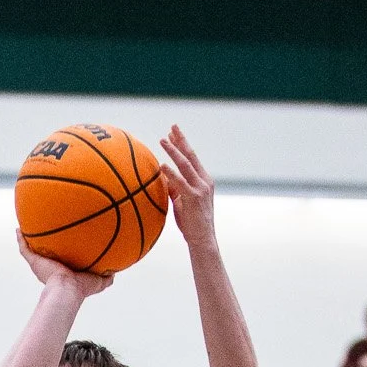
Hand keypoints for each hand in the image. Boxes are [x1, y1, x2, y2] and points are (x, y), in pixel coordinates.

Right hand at [17, 233, 112, 295]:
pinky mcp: (34, 262)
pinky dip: (20, 239)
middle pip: (47, 252)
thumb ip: (108, 277)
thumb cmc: (82, 288)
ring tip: (28, 225)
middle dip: (45, 243)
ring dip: (30, 239)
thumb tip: (115, 271)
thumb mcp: (100, 282)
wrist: (67, 291)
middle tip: (46, 229)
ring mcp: (41, 264)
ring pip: (33, 249)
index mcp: (64, 271)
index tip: (66, 239)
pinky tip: (18, 229)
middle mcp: (51, 267)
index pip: (64, 258)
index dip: (64, 250)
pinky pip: (24, 248)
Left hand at [158, 126, 216, 248]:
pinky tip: (162, 165)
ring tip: (162, 141)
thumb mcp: (182, 203)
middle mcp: (205, 181)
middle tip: (172, 127)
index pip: (192, 159)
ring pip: (186, 165)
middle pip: (191, 156)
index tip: (173, 133)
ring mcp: (200, 188)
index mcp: (204, 181)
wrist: (203, 240)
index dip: (182, 145)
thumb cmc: (192, 224)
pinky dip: (171, 173)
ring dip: (174, 151)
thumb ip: (175, 190)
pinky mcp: (194, 198)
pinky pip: (181, 182)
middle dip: (181, 140)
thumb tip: (163, 179)